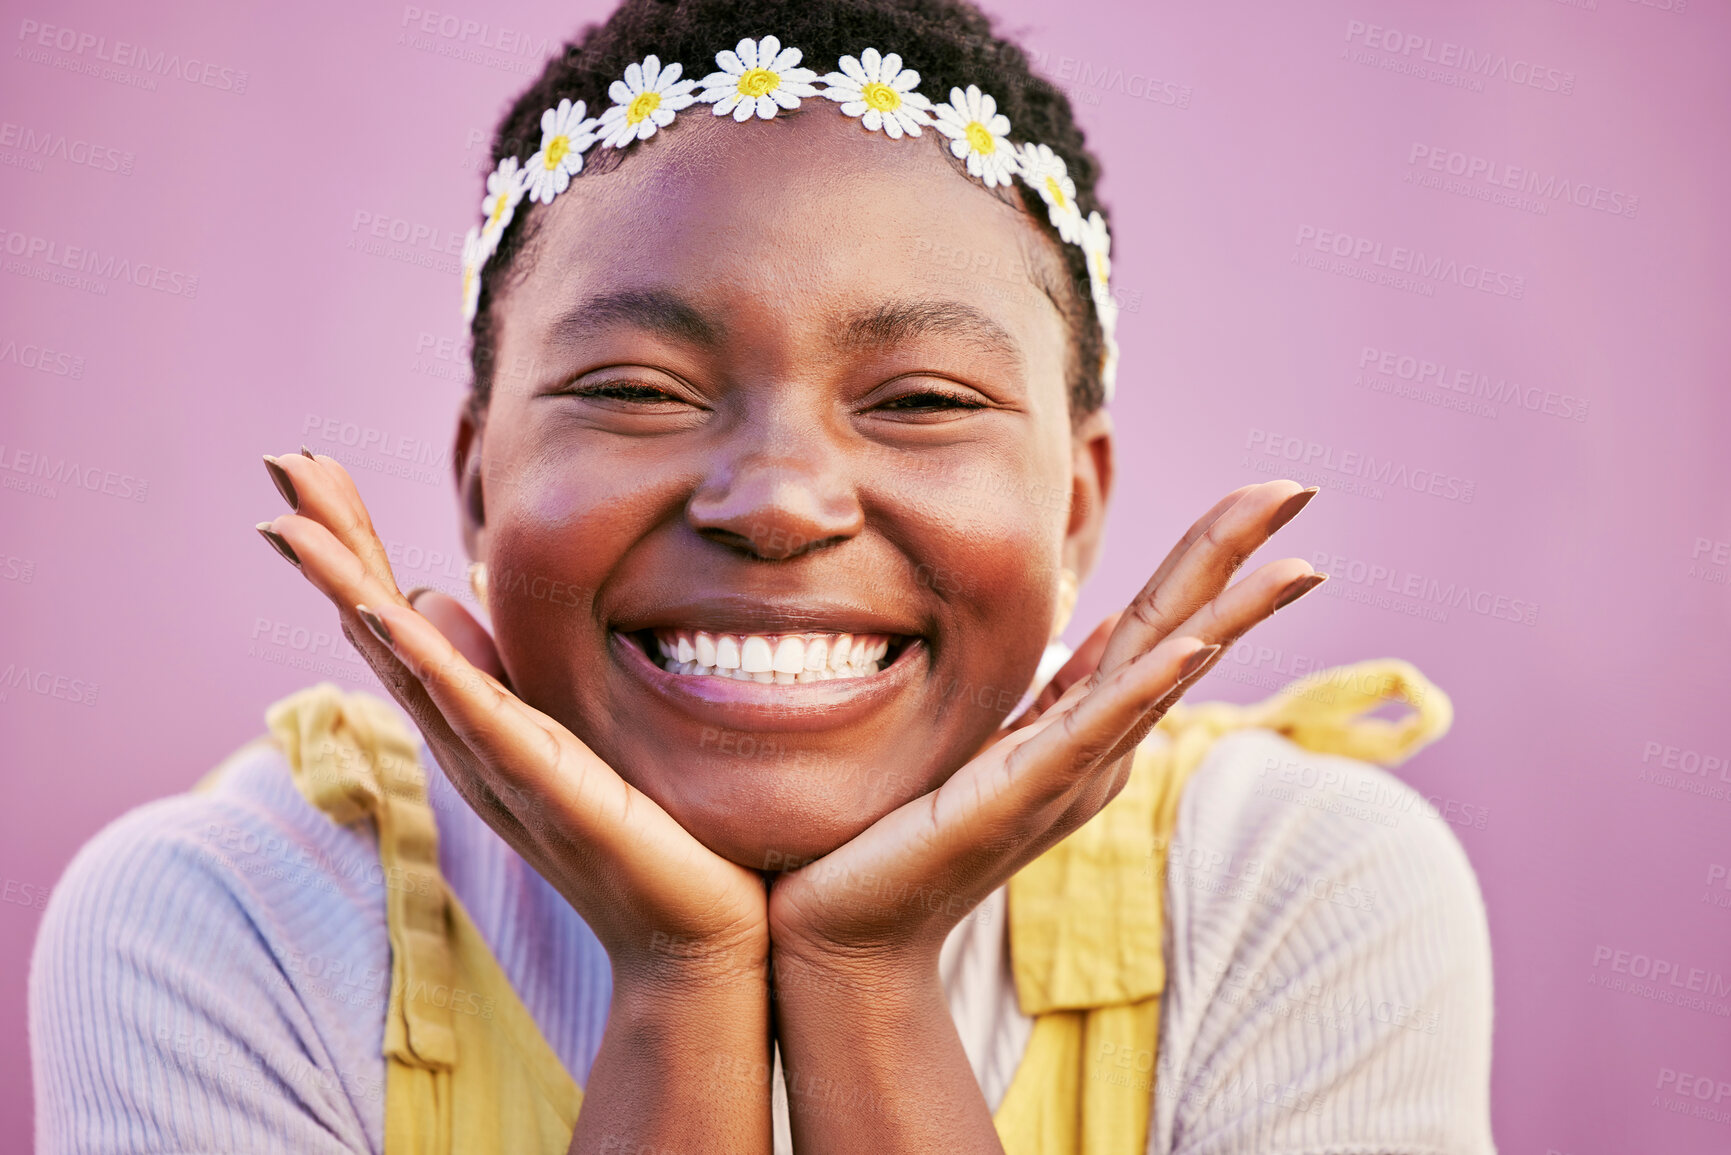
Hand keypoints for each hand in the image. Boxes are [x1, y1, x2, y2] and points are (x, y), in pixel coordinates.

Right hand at [254, 450, 768, 985]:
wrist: (690, 934)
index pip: (399, 617)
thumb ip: (503, 671)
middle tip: (282, 461)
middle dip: (333, 544)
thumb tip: (436, 590)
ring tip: (293, 521)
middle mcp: (467, 741)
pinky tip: (385, 607)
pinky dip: (427, 661)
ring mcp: (498, 764)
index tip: (313, 468)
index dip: (354, 544)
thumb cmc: (641, 834)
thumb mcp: (566, 726)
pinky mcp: (545, 785)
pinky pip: (478, 714)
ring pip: (407, 662)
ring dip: (349, 588)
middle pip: (381, 628)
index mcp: (477, 721)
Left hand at [764, 479, 1325, 972]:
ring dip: (1227, 615)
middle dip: (1238, 557)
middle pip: (1182, 631)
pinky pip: (1095, 732)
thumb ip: (1055, 694)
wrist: (853, 928)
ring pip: (1163, 675)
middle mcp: (1098, 750)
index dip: (1209, 552)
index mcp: (1086, 728)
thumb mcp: (992, 739)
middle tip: (1298, 486)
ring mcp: (1070, 775)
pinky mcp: (1025, 797)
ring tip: (1293, 562)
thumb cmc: (907, 835)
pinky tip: (1199, 643)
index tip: (1267, 490)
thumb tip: (1106, 627)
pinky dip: (1150, 686)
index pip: (1161, 620)